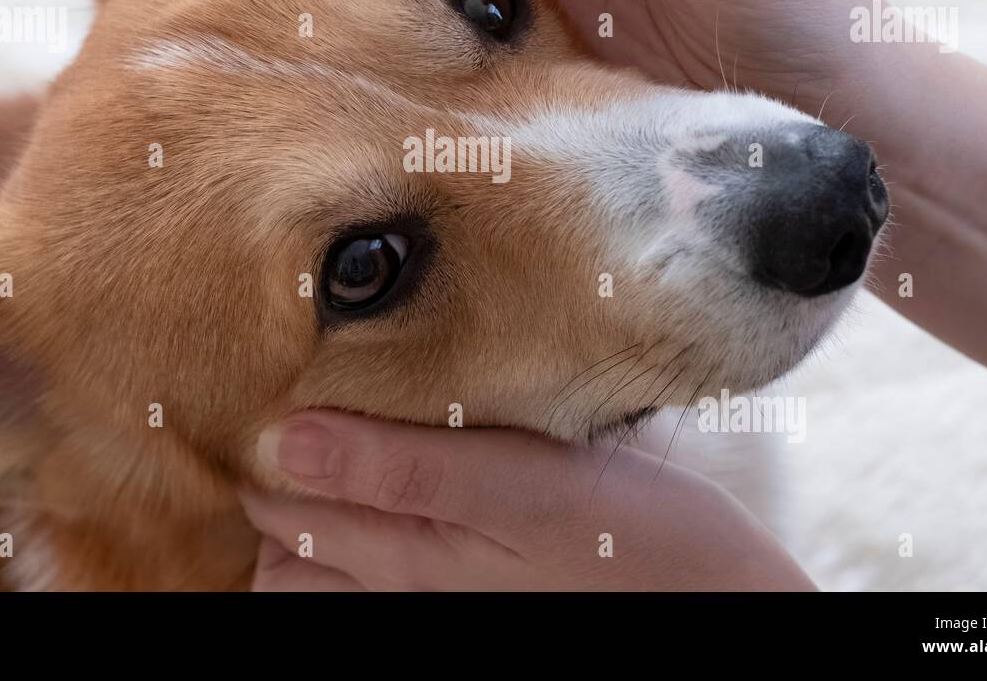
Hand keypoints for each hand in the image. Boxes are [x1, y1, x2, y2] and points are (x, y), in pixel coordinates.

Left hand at [240, 410, 814, 590]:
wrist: (721, 606)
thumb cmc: (635, 541)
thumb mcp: (520, 490)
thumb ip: (401, 469)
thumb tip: (284, 438)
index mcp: (405, 558)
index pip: (278, 509)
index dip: (265, 445)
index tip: (277, 380)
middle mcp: (405, 594)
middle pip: (288, 551)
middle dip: (277, 485)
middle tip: (296, 410)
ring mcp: (439, 602)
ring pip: (329, 570)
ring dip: (318, 514)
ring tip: (342, 449)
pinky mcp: (475, 595)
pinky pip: (383, 577)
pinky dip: (367, 534)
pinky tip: (402, 491)